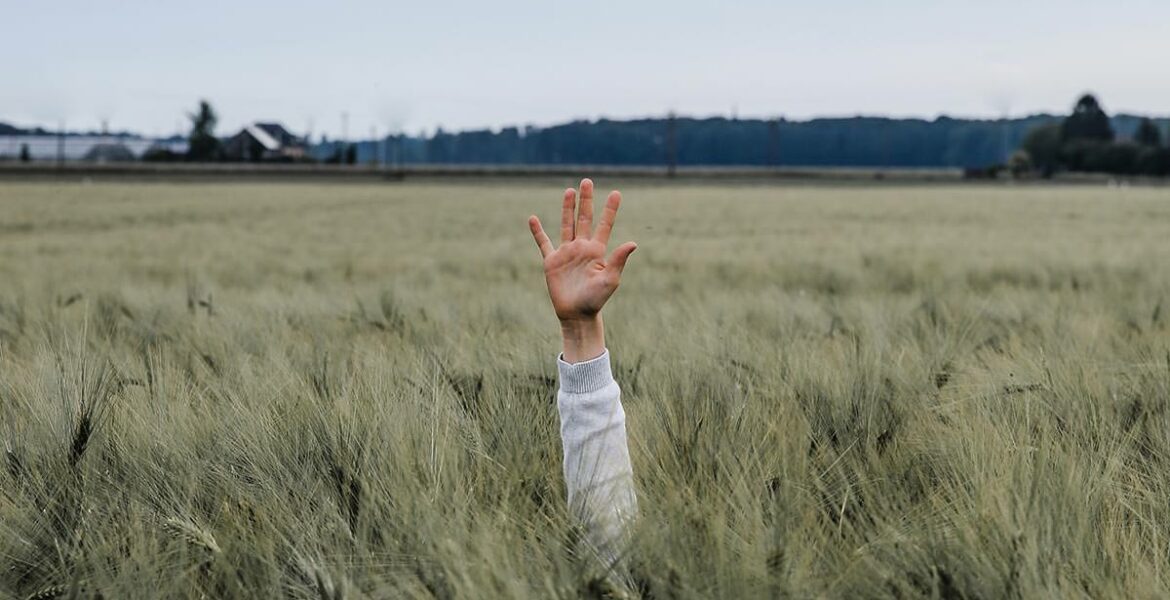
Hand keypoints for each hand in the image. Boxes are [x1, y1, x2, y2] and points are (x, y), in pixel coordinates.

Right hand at [528, 179, 636, 361]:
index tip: (616, 192)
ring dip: (568, 208)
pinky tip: (533, 219)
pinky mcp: (552, 261)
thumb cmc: (596, 300)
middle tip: (587, 181)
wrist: (577, 315)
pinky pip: (543, 243)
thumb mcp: (610, 279)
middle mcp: (582, 248)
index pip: (605, 225)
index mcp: (598, 251)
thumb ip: (618, 260)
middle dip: (586, 200)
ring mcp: (566, 253)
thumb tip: (633, 243)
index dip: (610, 209)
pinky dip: (538, 232)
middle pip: (585, 218)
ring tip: (569, 191)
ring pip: (567, 225)